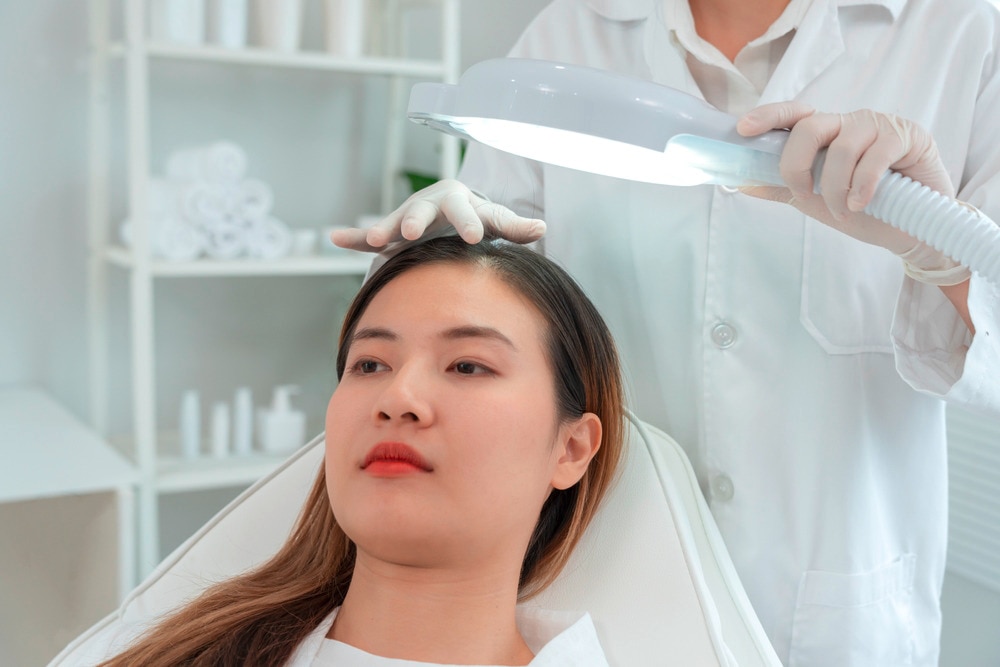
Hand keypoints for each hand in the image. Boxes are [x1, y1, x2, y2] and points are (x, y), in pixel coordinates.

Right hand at [330, 179, 545, 251]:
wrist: (454, 212)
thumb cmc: (479, 216)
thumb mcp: (498, 219)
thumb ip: (517, 226)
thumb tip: (542, 228)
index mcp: (458, 198)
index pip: (464, 208)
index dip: (468, 221)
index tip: (473, 238)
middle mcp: (429, 204)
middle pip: (421, 209)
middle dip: (415, 220)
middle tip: (410, 233)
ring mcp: (407, 218)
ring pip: (393, 222)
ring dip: (381, 229)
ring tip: (371, 239)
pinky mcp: (391, 233)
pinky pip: (369, 237)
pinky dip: (353, 237)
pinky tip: (335, 237)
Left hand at [735, 102, 954, 257]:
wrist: (910, 228)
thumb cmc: (863, 209)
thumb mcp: (815, 200)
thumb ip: (781, 187)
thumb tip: (741, 182)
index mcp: (825, 133)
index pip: (793, 115)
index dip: (767, 117)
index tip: (743, 129)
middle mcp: (848, 123)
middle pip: (810, 126)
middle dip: (796, 165)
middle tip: (804, 194)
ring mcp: (878, 126)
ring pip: (841, 146)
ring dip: (835, 187)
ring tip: (843, 211)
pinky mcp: (908, 136)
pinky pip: (875, 156)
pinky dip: (862, 185)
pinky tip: (862, 204)